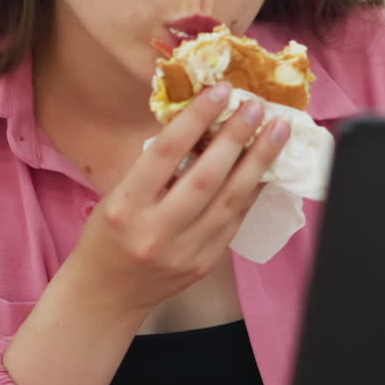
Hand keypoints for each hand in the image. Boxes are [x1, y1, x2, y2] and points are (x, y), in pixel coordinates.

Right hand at [71, 84, 290, 320]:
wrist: (107, 293)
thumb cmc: (108, 235)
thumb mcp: (117, 195)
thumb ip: (155, 167)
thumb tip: (202, 125)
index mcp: (126, 206)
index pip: (165, 153)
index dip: (196, 118)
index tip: (221, 90)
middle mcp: (155, 231)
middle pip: (205, 177)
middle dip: (236, 137)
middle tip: (257, 106)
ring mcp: (184, 252)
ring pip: (230, 200)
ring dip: (258, 161)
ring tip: (277, 131)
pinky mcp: (204, 264)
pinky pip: (235, 220)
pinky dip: (253, 190)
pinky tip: (268, 168)